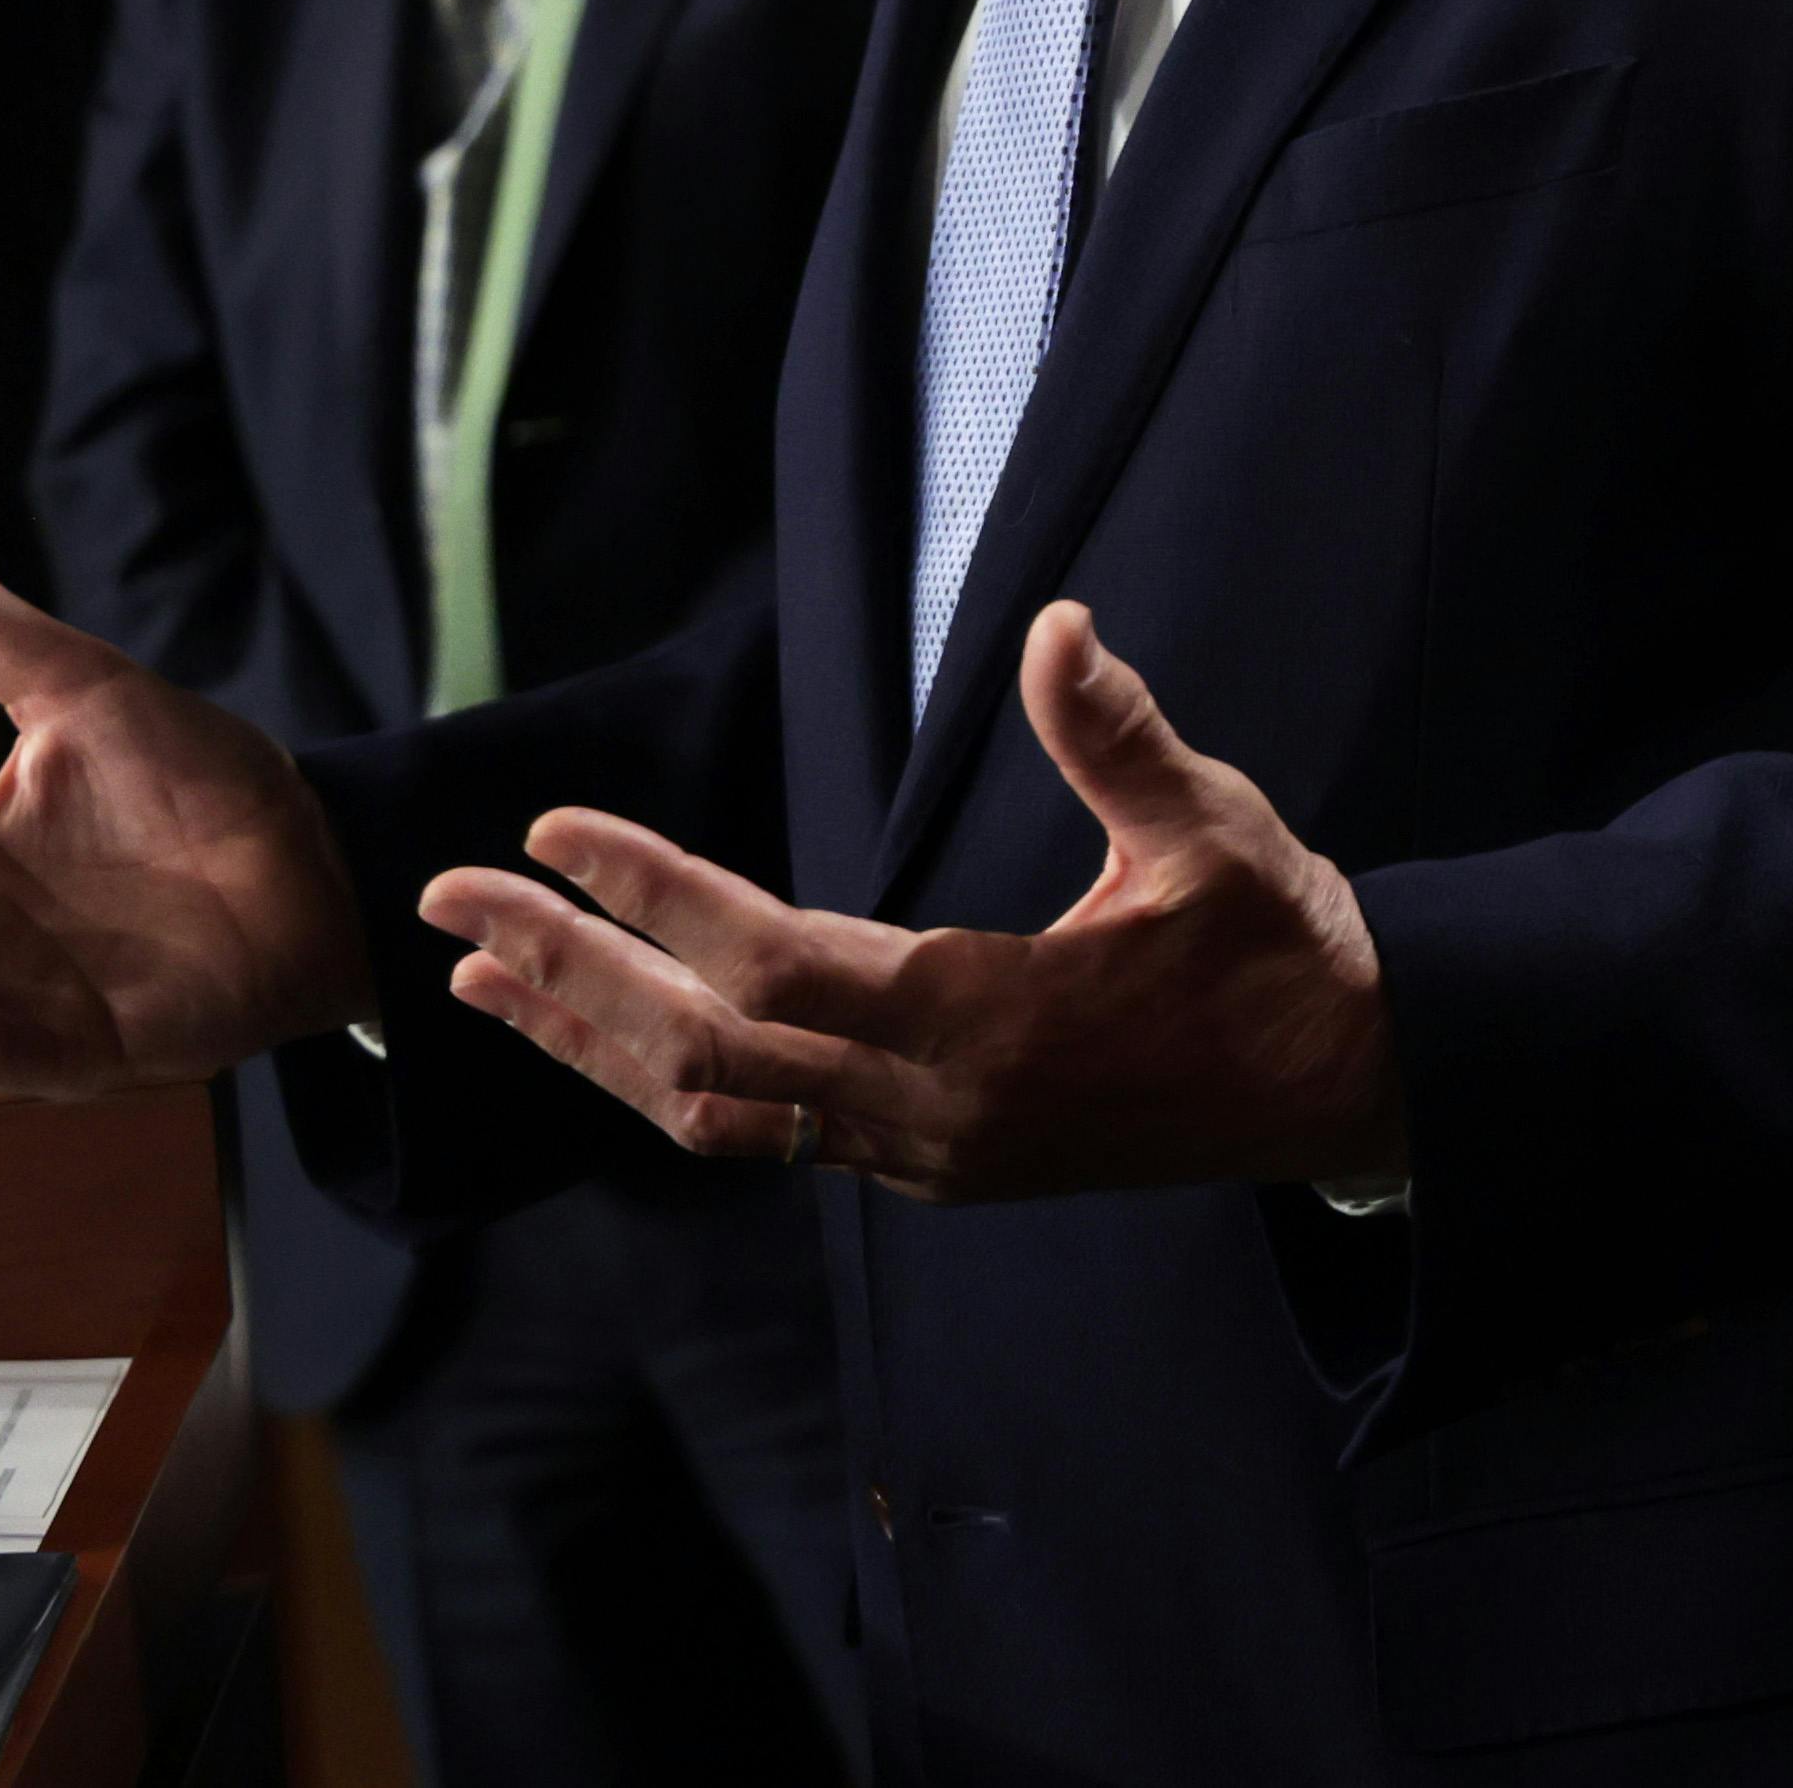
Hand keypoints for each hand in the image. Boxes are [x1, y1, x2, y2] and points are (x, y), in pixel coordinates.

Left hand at [423, 602, 1401, 1203]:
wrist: (1346, 1090)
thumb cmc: (1285, 951)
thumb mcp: (1215, 831)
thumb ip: (1119, 738)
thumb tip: (1059, 624)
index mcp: (986, 1020)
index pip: (769, 961)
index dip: (650, 897)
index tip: (549, 835)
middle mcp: (930, 1108)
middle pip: (699, 1046)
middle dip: (562, 972)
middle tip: (445, 905)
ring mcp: (925, 1153)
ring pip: (711, 1112)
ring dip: (590, 1043)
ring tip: (481, 986)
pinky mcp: (936, 1168)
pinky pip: (763, 1138)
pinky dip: (667, 1085)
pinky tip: (616, 1042)